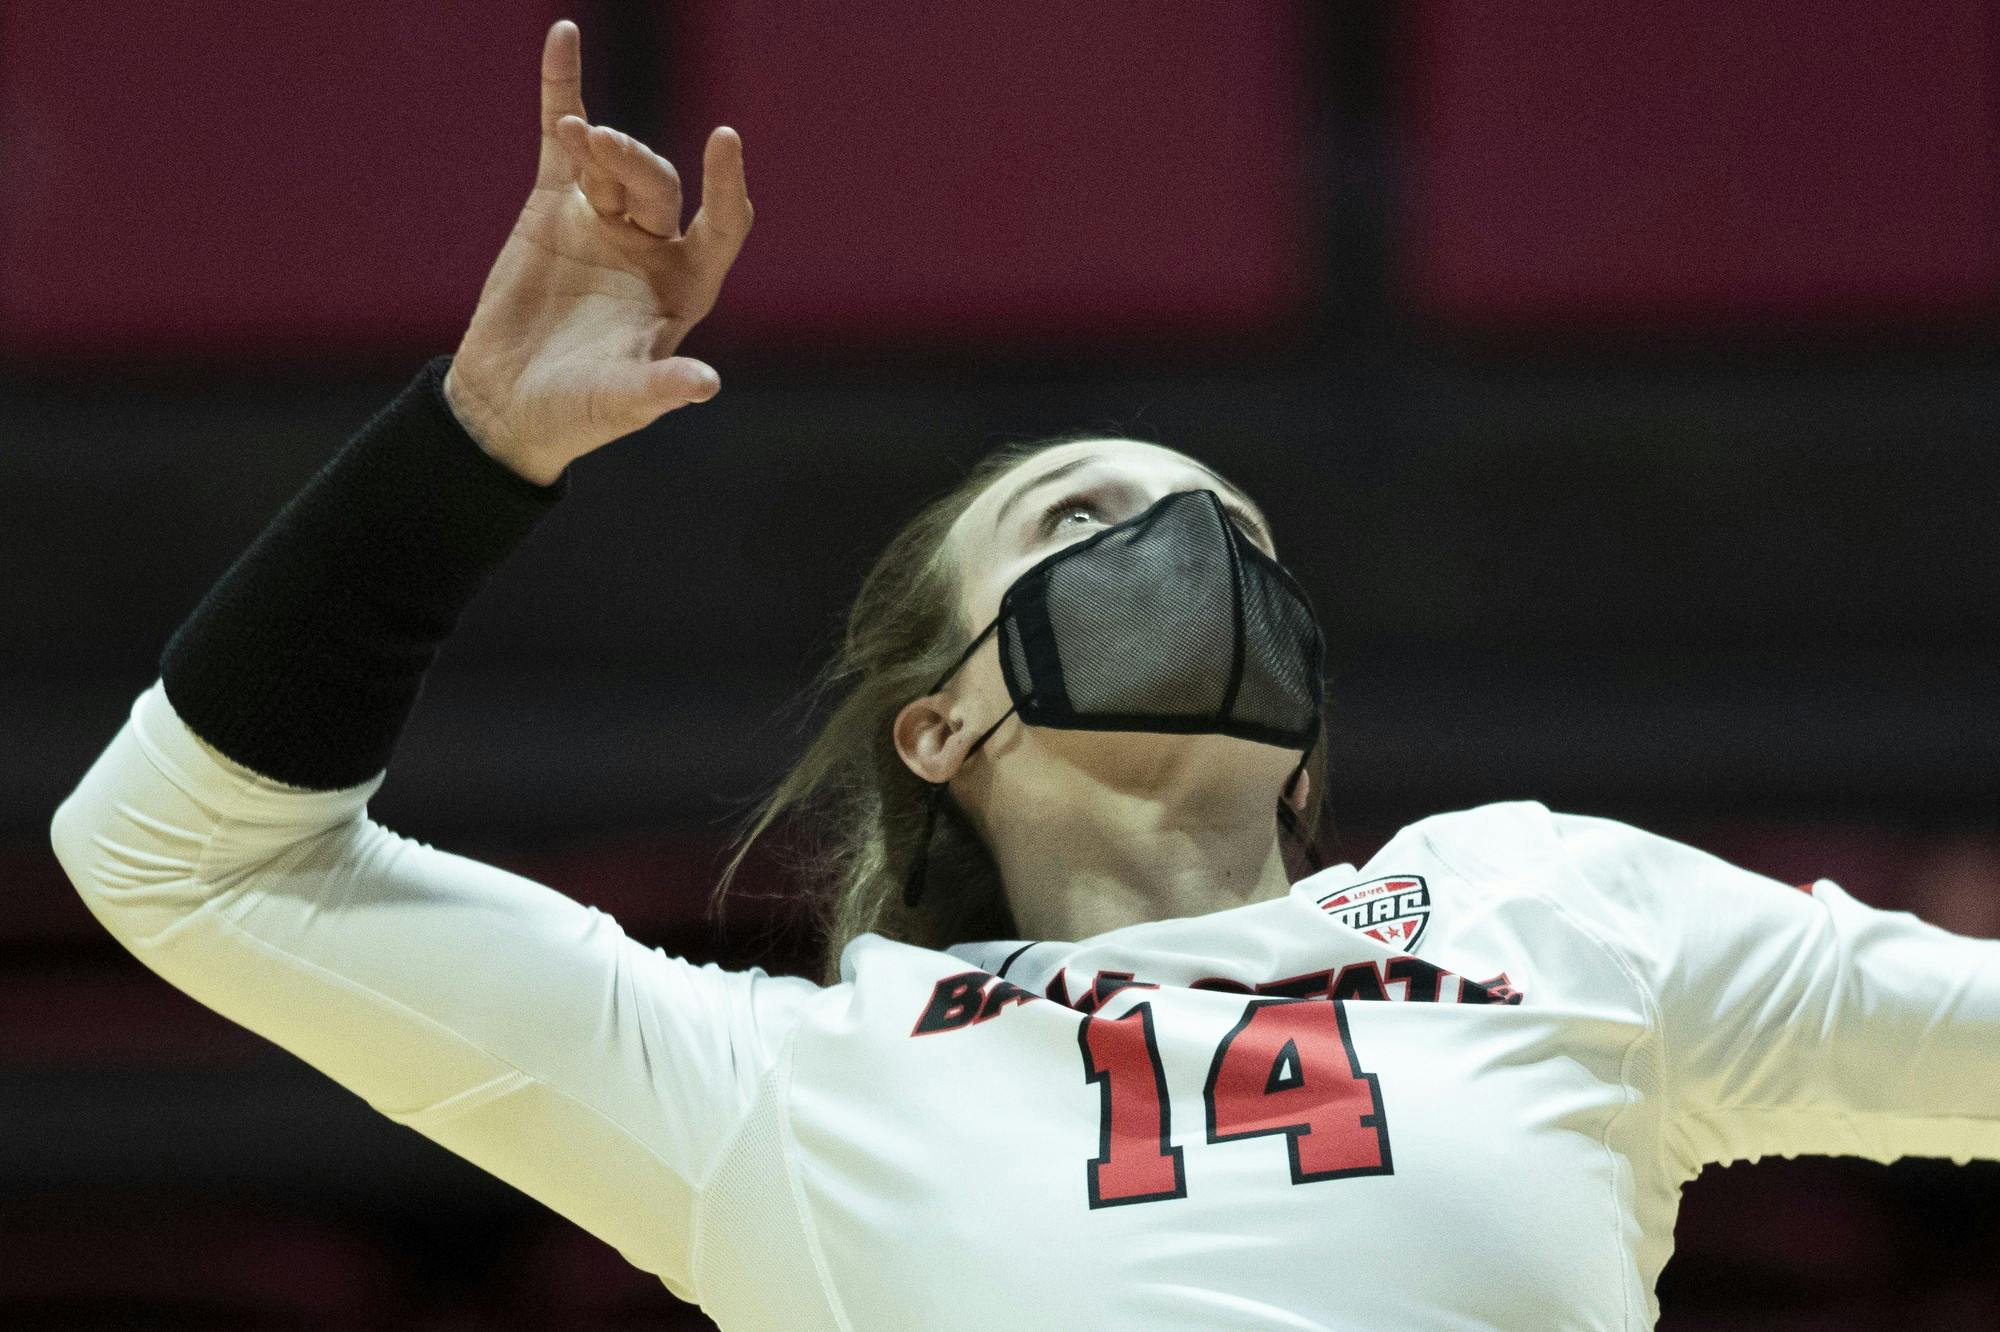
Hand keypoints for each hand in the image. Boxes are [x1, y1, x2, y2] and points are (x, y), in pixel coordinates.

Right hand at [443, 19, 752, 484]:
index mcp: (687, 287)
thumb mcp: (622, 402)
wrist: (508, 404)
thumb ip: (661, 388)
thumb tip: (707, 385)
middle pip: (661, 185)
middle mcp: (654, 247)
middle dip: (635, 163)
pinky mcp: (554, 207)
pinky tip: (563, 35)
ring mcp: (605, 221)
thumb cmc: (578, 411)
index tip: (724, 139)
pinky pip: (560, 140)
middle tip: (599, 150)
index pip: (723, 225)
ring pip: (613, 163)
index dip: (727, 185)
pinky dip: (562, 89)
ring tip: (579, 137)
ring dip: (598, 142)